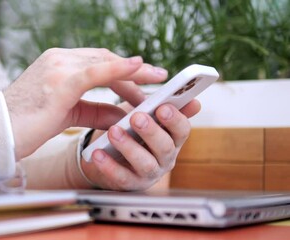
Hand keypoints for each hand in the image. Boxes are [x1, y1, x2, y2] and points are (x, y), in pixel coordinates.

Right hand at [4, 48, 167, 158]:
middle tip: (158, 80)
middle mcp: (58, 60)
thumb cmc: (28, 124)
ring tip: (156, 81)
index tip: (143, 80)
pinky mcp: (60, 82)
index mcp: (57, 64)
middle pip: (105, 59)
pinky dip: (120, 69)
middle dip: (134, 70)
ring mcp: (58, 68)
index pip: (97, 61)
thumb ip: (95, 111)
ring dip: (134, 72)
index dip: (122, 70)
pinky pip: (96, 71)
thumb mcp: (67, 114)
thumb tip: (122, 115)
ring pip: (105, 63)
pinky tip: (138, 68)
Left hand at [81, 100, 200, 190]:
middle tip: (136, 117)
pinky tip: (97, 153)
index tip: (162, 107)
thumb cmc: (130, 131)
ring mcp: (149, 174)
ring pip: (145, 164)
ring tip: (113, 132)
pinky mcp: (131, 185)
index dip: (175, 119)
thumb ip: (161, 106)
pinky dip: (109, 166)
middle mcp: (165, 158)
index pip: (182, 130)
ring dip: (129, 147)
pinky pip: (122, 177)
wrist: (107, 155)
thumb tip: (194, 103)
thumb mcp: (145, 114)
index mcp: (171, 139)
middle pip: (165, 147)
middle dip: (151, 131)